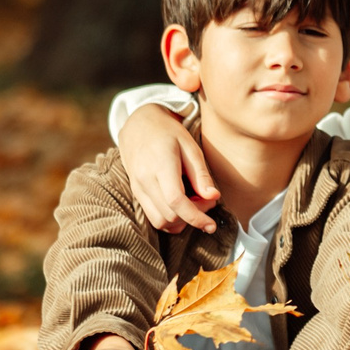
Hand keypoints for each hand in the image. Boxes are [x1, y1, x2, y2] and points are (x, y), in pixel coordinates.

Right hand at [117, 101, 220, 233]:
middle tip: (207, 201)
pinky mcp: (136, 192)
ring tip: (194, 203)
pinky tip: (182, 206)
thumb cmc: (168, 133)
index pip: (176, 201)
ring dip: (180, 221)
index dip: (195, 217)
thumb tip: (213, 197)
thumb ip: (201, 174)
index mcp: (160, 166)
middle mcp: (145, 180)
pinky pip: (152, 216)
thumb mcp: (190, 147)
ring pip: (159, 221)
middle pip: (169, 215)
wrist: (138, 125)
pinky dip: (170, 218)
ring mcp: (137, 188)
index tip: (211, 225)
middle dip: (193, 216)